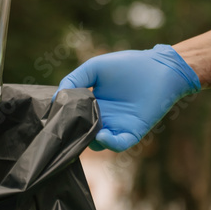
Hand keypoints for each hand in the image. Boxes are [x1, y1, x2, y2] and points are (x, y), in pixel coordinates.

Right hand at [57, 44, 200, 151]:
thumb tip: (57, 99)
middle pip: (80, 134)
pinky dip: (108, 143)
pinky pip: (118, 144)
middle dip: (71, 134)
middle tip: (62, 131)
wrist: (159, 69)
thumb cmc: (127, 65)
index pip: (72, 118)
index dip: (62, 119)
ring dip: (87, 140)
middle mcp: (101, 118)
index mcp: (91, 104)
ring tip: (82, 131)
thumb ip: (73, 80)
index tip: (51, 119)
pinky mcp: (132, 132)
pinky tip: (100, 135)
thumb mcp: (93, 68)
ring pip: (96, 143)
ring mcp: (116, 126)